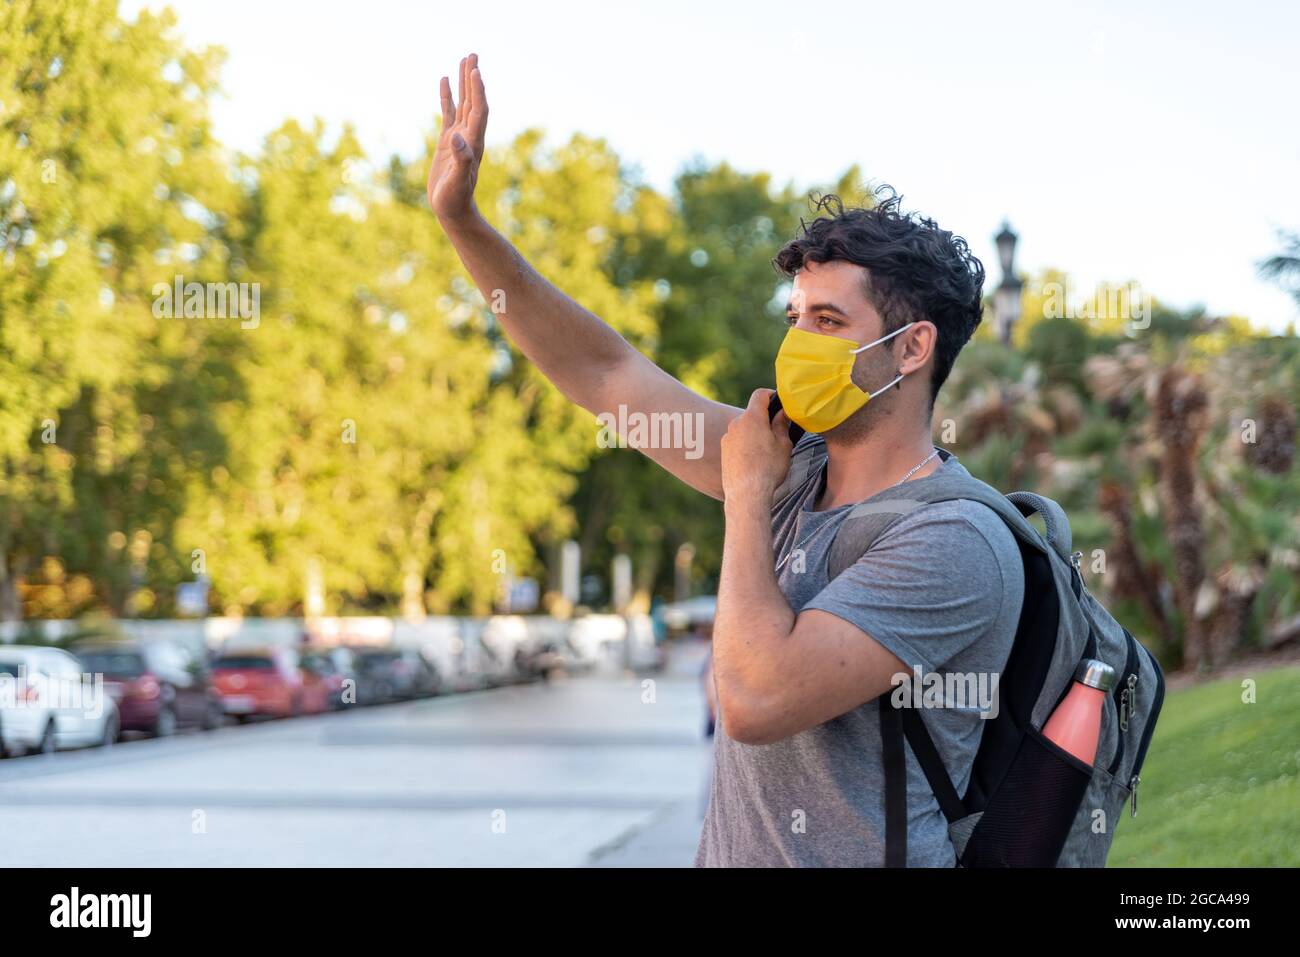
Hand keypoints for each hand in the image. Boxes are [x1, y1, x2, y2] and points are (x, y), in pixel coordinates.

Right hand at [428, 53, 487, 223]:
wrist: (452, 210)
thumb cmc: (455, 199)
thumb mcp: (457, 180)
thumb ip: (460, 159)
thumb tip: (459, 137)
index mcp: (474, 142)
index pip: (479, 110)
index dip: (478, 91)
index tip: (475, 70)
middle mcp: (469, 136)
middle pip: (474, 100)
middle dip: (473, 78)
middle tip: (473, 54)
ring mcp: (459, 137)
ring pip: (463, 103)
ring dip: (464, 82)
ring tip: (464, 60)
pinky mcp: (447, 141)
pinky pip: (448, 113)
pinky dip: (447, 96)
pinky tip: (444, 80)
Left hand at [720, 389, 792, 505]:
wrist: (746, 494)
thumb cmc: (768, 469)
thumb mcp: (783, 445)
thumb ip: (782, 425)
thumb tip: (781, 413)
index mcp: (752, 418)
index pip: (760, 395)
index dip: (771, 395)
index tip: (779, 403)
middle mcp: (736, 424)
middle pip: (753, 414)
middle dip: (765, 420)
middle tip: (779, 434)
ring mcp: (728, 438)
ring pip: (745, 429)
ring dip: (755, 434)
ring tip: (767, 452)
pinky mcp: (724, 451)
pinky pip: (738, 441)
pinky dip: (746, 445)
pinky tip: (755, 461)